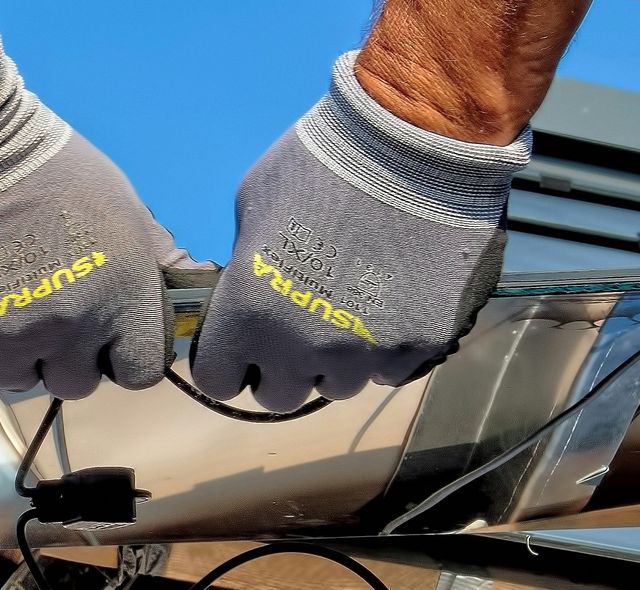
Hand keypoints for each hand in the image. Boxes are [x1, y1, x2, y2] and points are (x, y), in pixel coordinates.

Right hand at [0, 16, 209, 398]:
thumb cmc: (54, 170)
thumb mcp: (124, 207)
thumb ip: (158, 258)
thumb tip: (196, 285)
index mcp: (122, 299)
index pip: (140, 373)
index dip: (124, 356)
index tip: (107, 339)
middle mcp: (72, 329)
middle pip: (77, 384)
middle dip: (67, 357)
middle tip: (48, 315)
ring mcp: (12, 340)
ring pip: (22, 382)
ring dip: (17, 357)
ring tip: (5, 309)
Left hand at [190, 52, 528, 411]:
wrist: (414, 143)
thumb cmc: (320, 161)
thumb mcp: (254, 206)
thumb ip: (247, 265)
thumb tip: (254, 290)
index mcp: (250, 316)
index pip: (219, 380)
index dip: (230, 361)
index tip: (243, 344)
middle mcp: (304, 349)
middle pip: (280, 396)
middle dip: (281, 367)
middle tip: (298, 327)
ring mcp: (367, 353)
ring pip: (340, 386)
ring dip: (337, 359)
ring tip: (352, 310)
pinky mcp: (420, 346)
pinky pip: (392, 370)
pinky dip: (387, 347)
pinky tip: (392, 303)